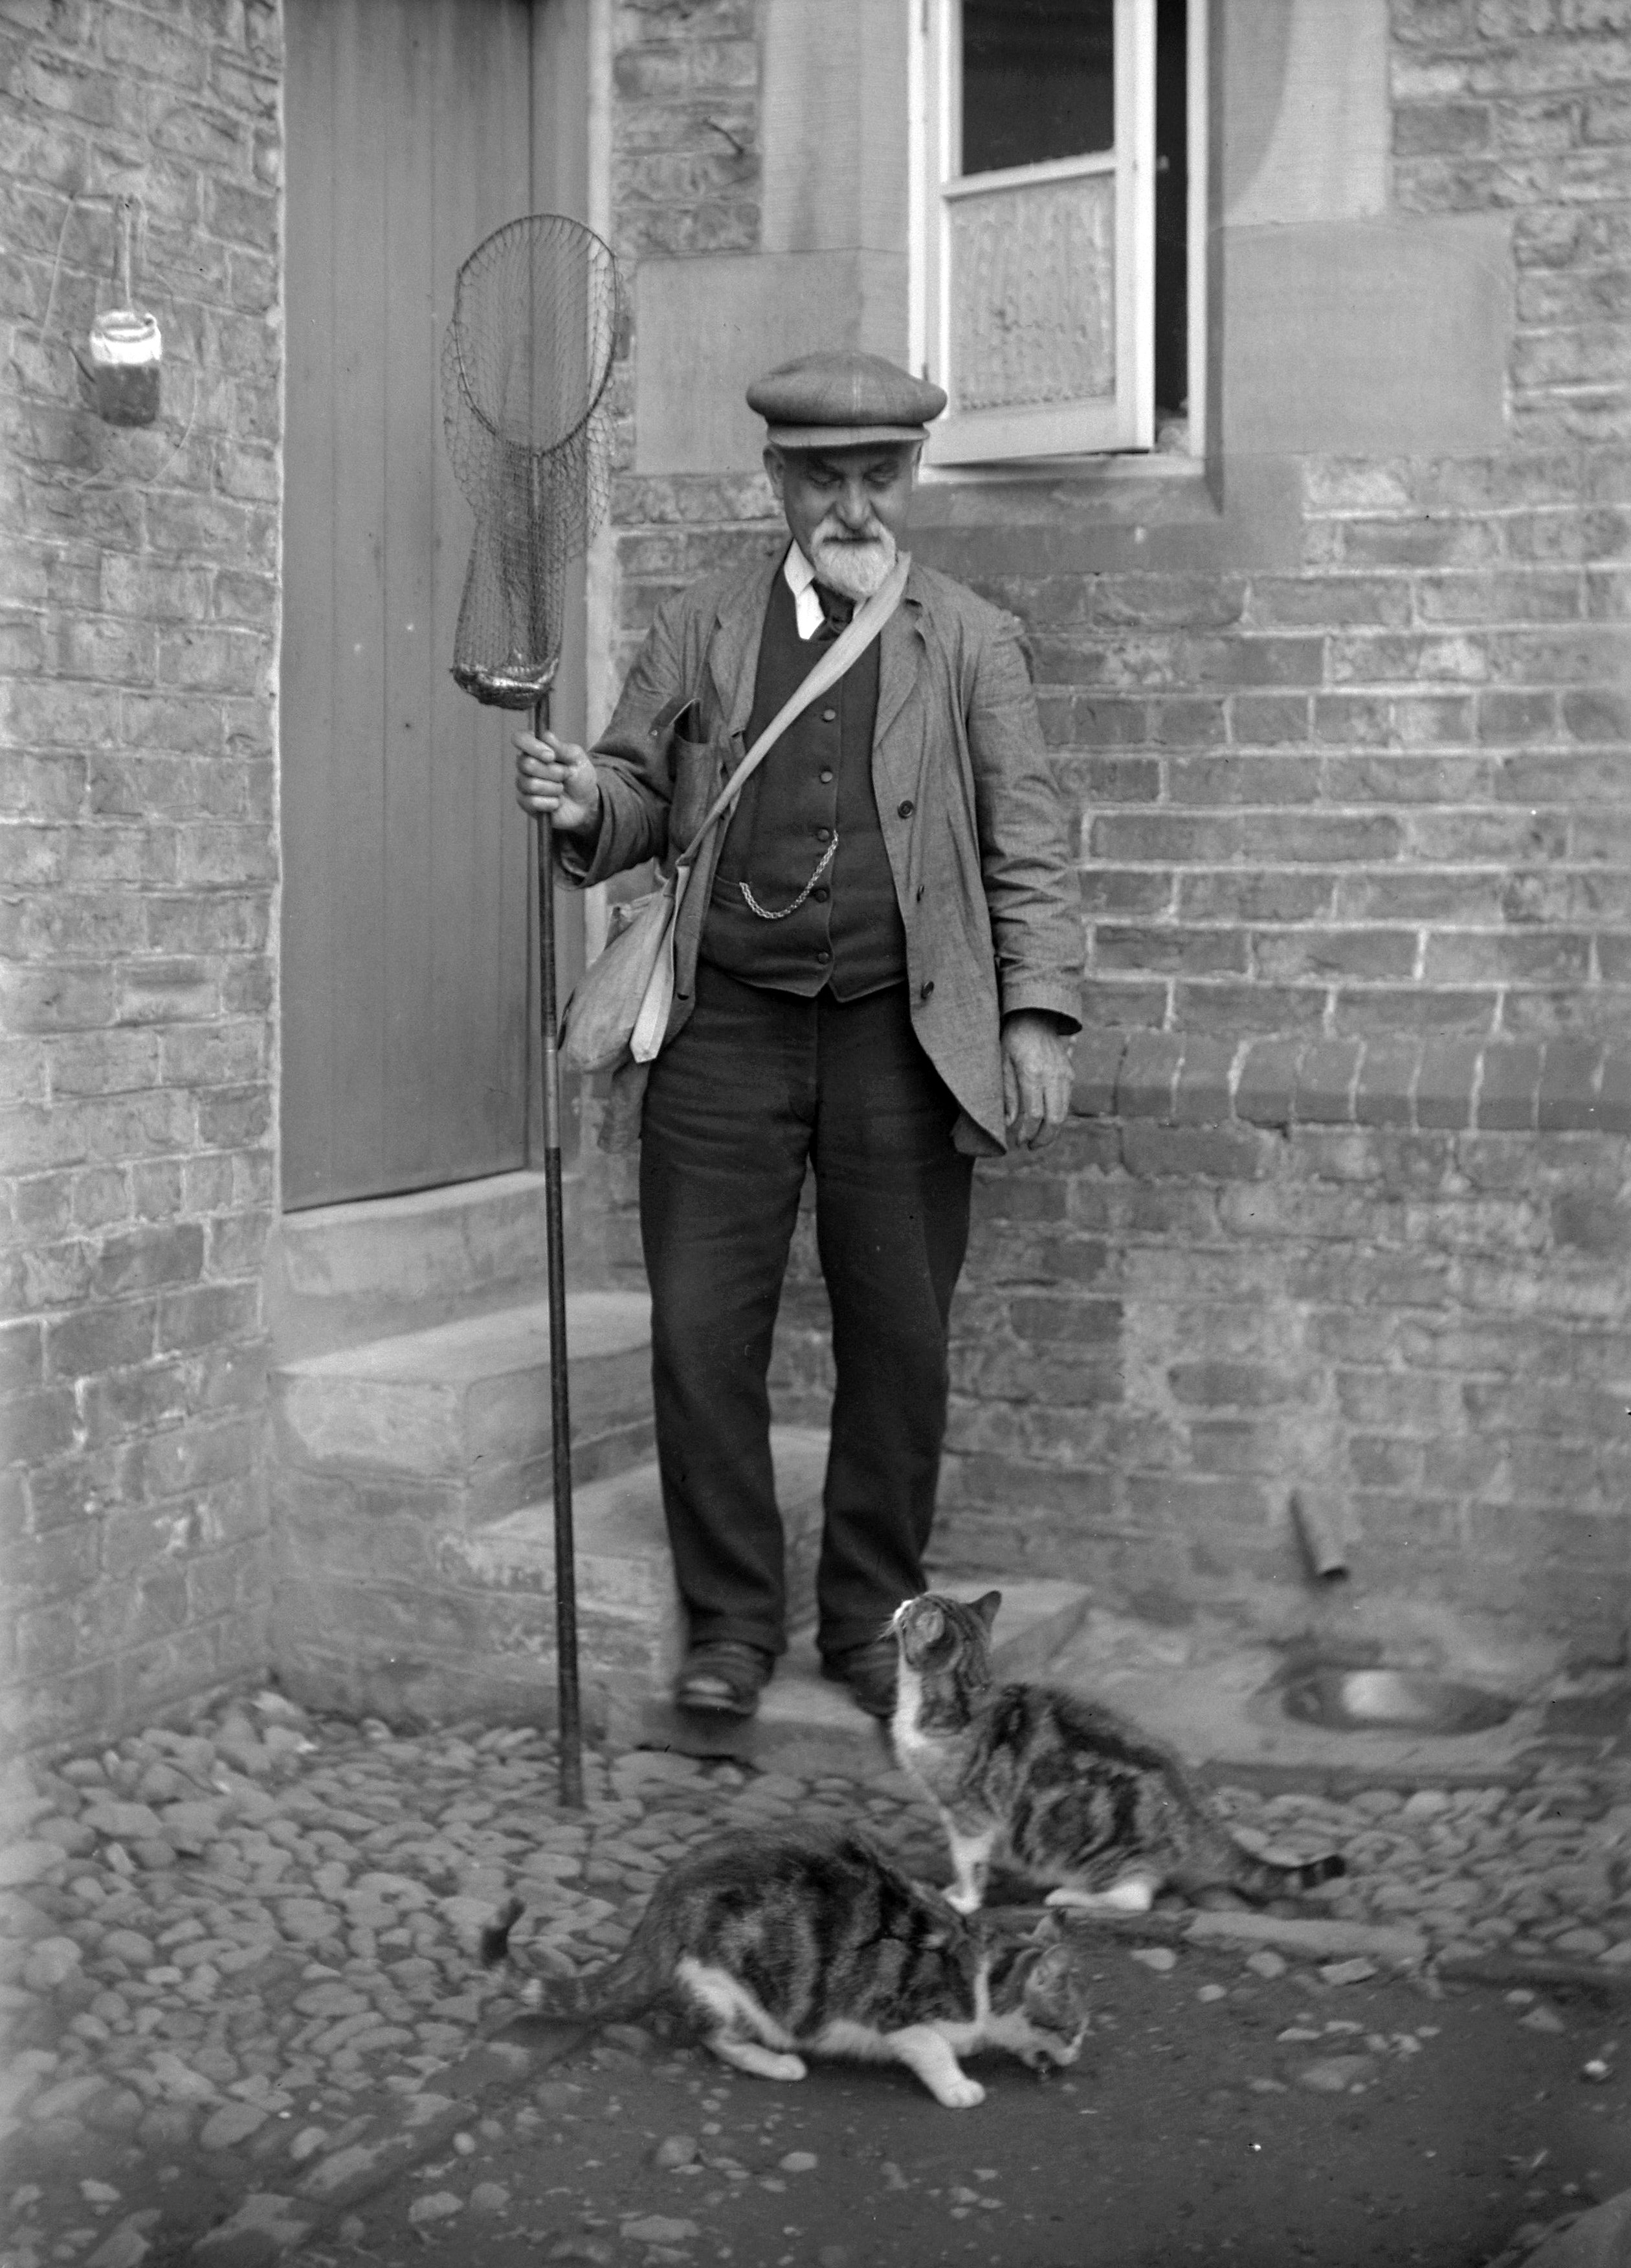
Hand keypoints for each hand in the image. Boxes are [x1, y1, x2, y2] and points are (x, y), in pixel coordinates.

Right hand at [514, 729, 601, 839]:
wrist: (585, 802)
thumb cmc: (579, 776)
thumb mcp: (576, 757)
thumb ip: (561, 747)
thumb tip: (545, 736)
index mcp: (535, 748)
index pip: (519, 738)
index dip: (532, 746)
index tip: (551, 756)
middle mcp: (525, 764)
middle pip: (527, 764)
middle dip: (553, 772)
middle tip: (565, 775)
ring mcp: (523, 784)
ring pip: (531, 784)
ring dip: (554, 788)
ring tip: (561, 789)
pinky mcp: (525, 803)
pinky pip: (532, 802)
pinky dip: (551, 802)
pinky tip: (556, 802)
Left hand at [1001, 1013, 1073, 1149]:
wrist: (1035, 1016)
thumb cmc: (1012, 1040)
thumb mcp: (1002, 1065)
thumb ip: (1007, 1095)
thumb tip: (1009, 1123)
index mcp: (1032, 1073)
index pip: (1034, 1114)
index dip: (1027, 1133)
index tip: (1019, 1142)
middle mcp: (1052, 1075)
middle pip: (1054, 1118)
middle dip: (1044, 1138)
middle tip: (1031, 1147)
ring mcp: (1064, 1074)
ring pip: (1064, 1112)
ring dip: (1052, 1131)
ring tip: (1039, 1140)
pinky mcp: (1070, 1073)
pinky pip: (1066, 1101)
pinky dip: (1057, 1116)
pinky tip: (1046, 1122)